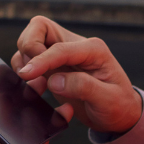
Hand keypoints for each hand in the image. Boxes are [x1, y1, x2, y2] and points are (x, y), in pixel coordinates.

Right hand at [11, 16, 142, 134]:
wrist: (119, 115)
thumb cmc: (117, 105)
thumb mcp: (108, 99)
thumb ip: (83, 87)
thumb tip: (53, 81)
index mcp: (92, 49)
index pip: (59, 47)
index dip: (41, 60)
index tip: (27, 74)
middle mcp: (75, 46)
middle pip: (39, 27)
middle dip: (29, 48)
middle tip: (32, 75)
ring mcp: (62, 55)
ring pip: (29, 41)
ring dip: (25, 62)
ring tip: (38, 87)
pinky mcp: (52, 66)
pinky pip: (28, 60)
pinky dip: (27, 74)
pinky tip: (39, 91)